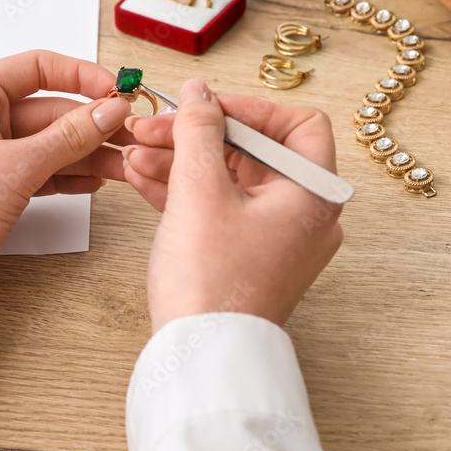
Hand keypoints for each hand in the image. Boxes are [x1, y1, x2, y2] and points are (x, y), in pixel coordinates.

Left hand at [0, 50, 131, 282]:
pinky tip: (94, 181)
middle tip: (130, 138)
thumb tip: (109, 110)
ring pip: (48, 141)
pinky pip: (38, 167)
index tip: (116, 91)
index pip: (38, 68)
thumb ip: (70, 136)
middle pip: (49, 109)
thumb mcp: (18, 167)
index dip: (82, 76)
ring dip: (85, 153)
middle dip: (92, 125)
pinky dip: (65, 173)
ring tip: (123, 166)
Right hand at [122, 79, 342, 331]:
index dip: (249, 108)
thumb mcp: (200, 191)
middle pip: (254, 151)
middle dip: (198, 135)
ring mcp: (274, 239)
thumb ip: (198, 130)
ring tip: (137, 151)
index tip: (204, 107)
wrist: (199, 357)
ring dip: (182, 160)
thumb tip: (199, 93)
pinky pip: (218, 208)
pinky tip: (144, 176)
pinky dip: (185, 191)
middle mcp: (303, 216)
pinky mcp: (245, 256)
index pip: (298, 124)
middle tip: (155, 126)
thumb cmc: (213, 286)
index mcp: (313, 195)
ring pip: (229, 180)